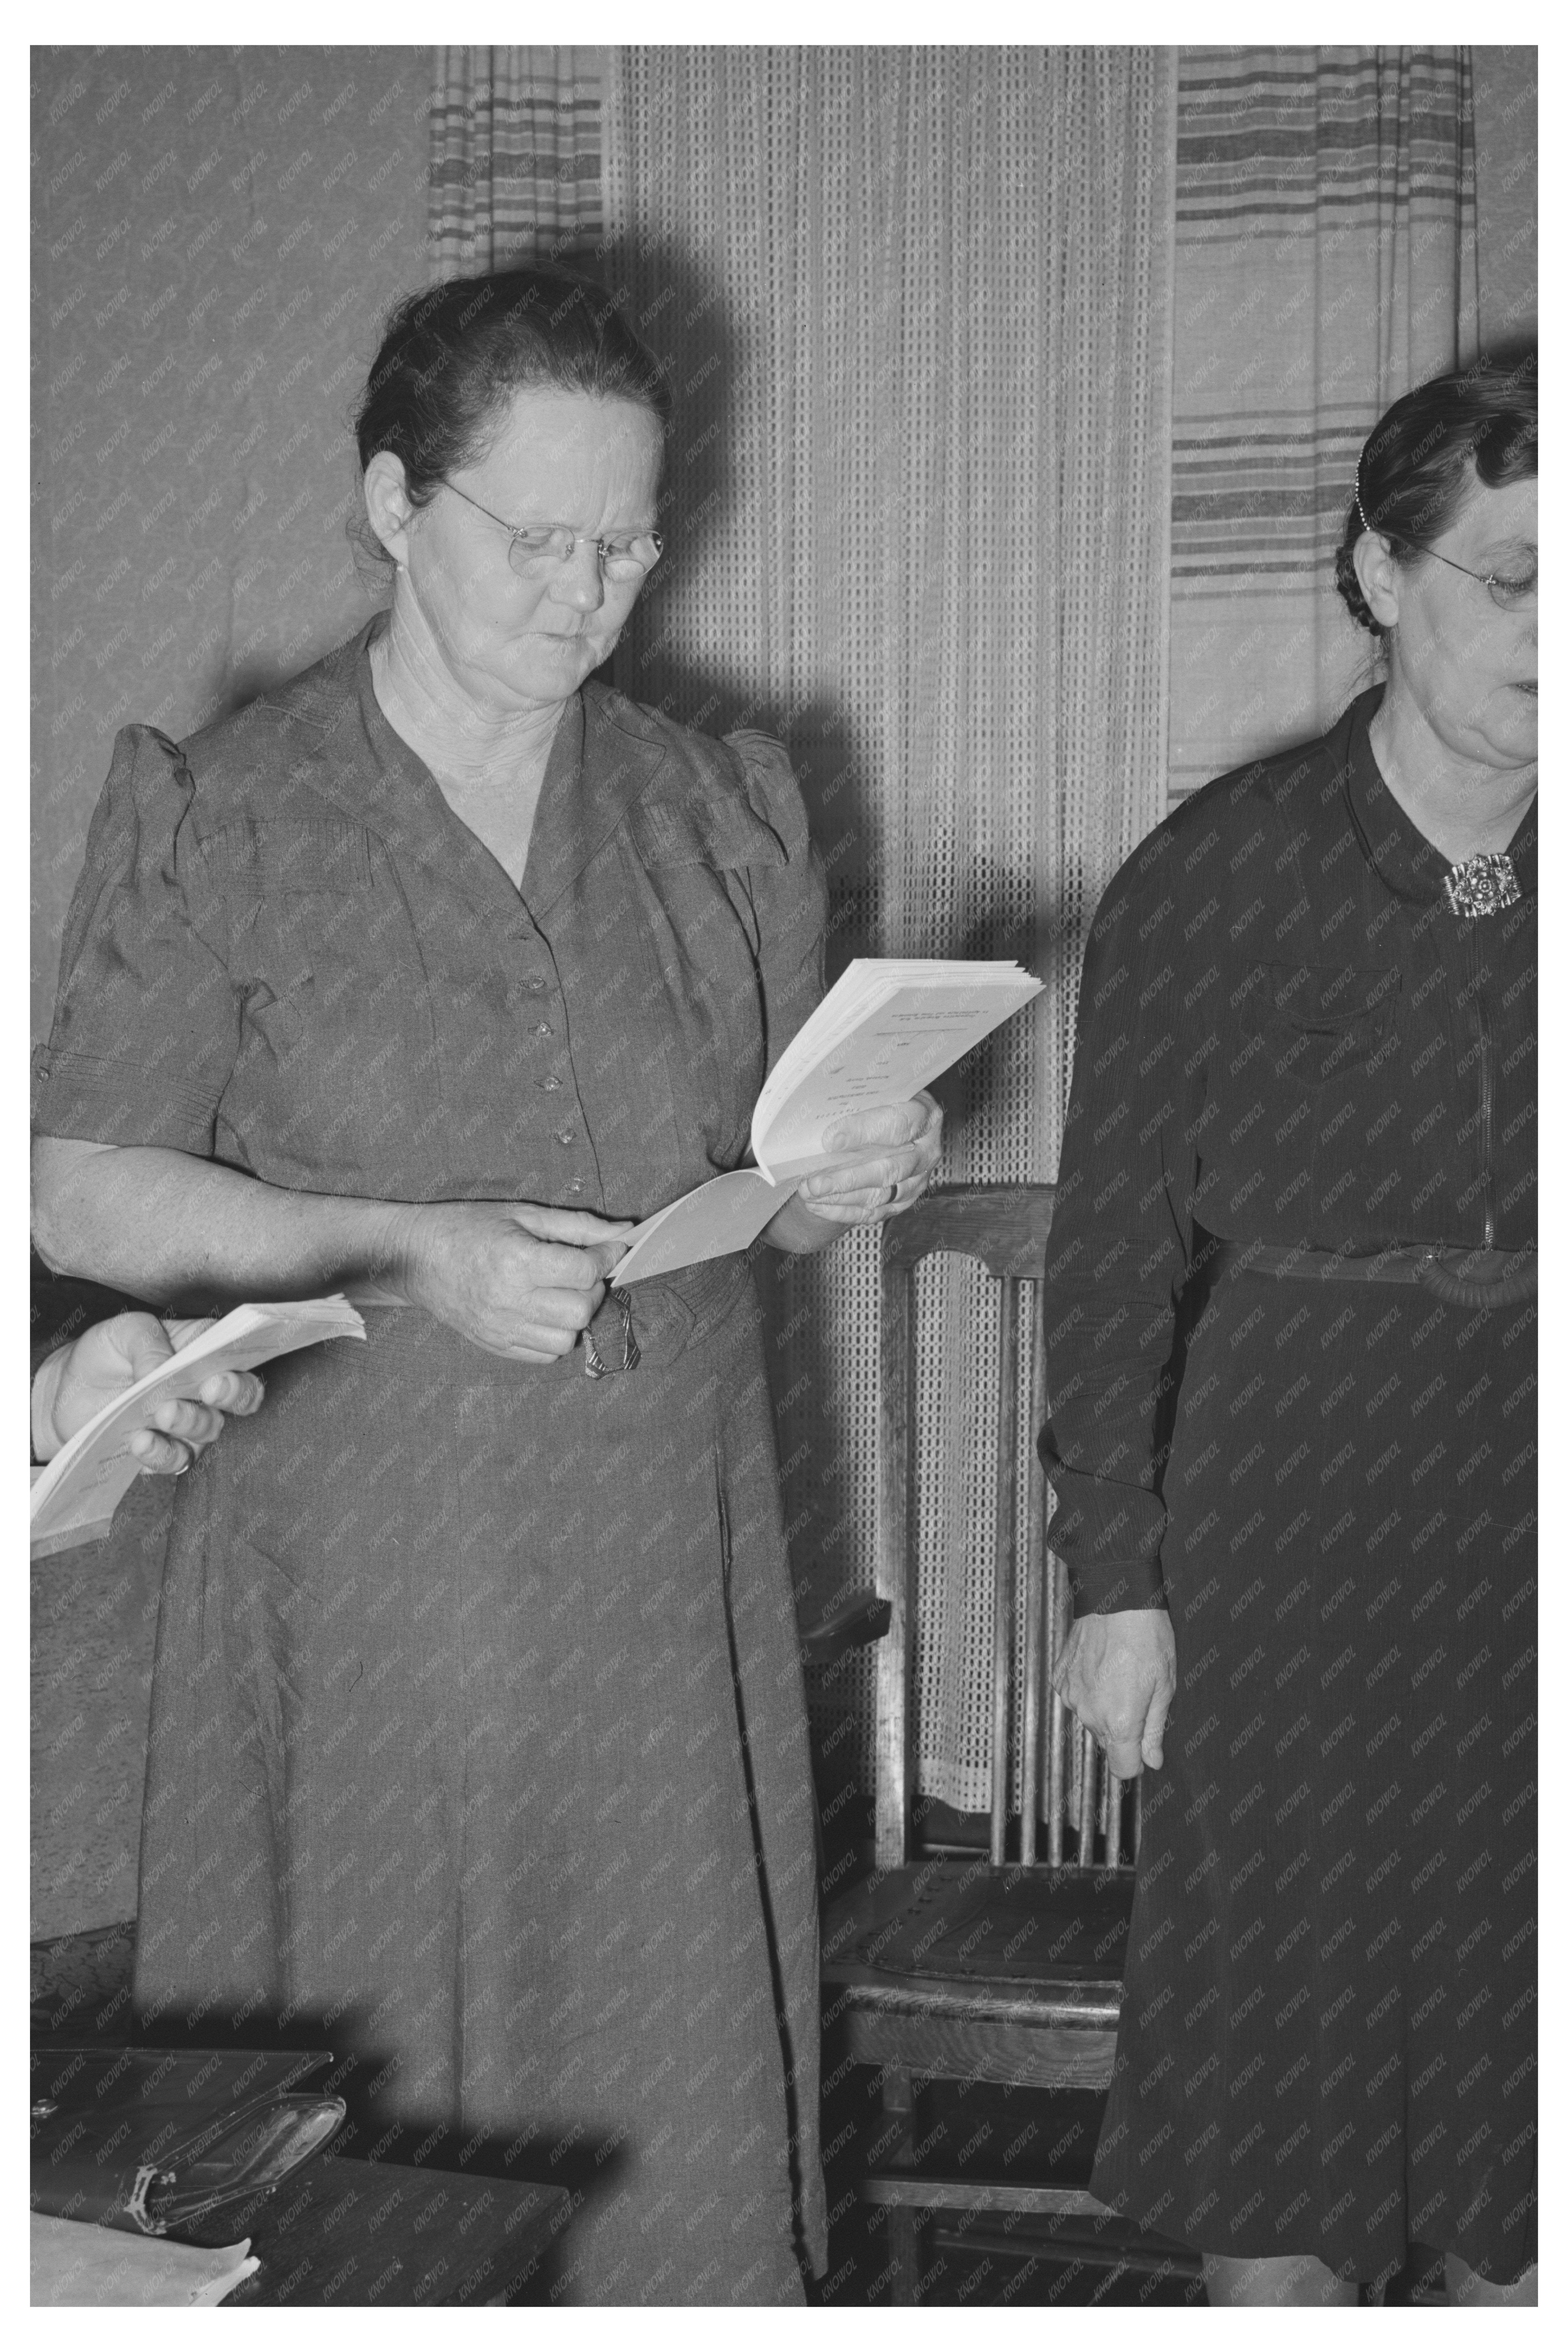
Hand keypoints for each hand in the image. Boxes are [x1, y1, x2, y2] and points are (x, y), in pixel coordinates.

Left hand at [33, 1312, 265, 1471]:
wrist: (65, 1391)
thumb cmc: (105, 1352)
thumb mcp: (124, 1332)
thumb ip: (149, 1346)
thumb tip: (163, 1370)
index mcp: (203, 1350)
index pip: (238, 1359)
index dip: (241, 1367)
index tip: (220, 1375)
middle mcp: (203, 1389)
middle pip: (240, 1398)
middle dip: (232, 1396)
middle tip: (208, 1391)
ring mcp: (187, 1423)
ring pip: (209, 1430)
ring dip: (190, 1423)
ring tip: (161, 1414)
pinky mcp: (164, 1451)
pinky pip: (175, 1460)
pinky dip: (161, 1453)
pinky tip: (141, 1441)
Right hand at [394, 1200, 634, 1362]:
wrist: (415, 1258)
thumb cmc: (467, 1228)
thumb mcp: (522, 1214)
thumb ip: (577, 1225)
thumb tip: (624, 1232)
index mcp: (517, 1261)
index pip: (584, 1271)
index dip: (606, 1258)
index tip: (608, 1249)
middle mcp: (510, 1300)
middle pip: (582, 1310)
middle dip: (593, 1289)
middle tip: (582, 1271)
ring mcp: (502, 1328)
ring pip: (569, 1338)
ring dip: (576, 1316)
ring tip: (562, 1293)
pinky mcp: (496, 1346)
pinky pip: (546, 1355)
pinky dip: (556, 1336)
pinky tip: (544, 1312)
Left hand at [794, 1094, 942, 1225]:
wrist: (892, 1125)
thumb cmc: (880, 1104)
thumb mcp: (874, 1096)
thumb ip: (857, 1110)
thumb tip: (831, 1140)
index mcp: (924, 1116)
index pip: (898, 1124)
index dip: (864, 1131)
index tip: (830, 1139)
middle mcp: (926, 1152)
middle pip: (890, 1169)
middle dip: (848, 1178)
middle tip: (816, 1183)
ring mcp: (916, 1181)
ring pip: (880, 1195)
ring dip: (841, 1197)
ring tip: (810, 1193)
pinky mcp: (902, 1201)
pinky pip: (873, 1212)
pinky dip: (842, 1211)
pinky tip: (817, 1205)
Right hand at [1052, 1608, 1176, 1777]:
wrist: (1116, 1596)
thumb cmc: (1147, 1637)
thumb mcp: (1164, 1686)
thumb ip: (1155, 1729)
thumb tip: (1152, 1760)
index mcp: (1120, 1722)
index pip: (1122, 1768)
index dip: (1136, 1761)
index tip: (1144, 1746)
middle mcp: (1090, 1714)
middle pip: (1107, 1742)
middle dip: (1123, 1729)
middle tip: (1138, 1694)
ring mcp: (1072, 1696)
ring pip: (1091, 1719)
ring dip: (1104, 1708)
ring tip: (1120, 1675)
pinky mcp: (1060, 1678)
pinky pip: (1076, 1697)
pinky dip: (1089, 1690)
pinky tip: (1101, 1666)